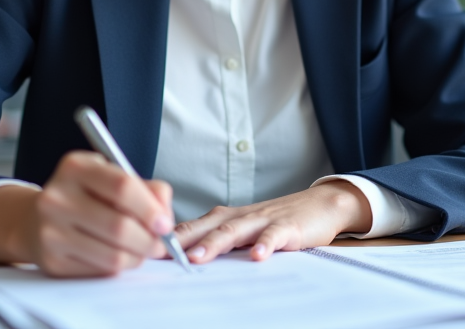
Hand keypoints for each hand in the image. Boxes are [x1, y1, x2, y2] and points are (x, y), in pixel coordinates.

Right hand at [0, 151, 174, 276]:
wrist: (35, 219)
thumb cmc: (85, 196)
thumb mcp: (111, 177)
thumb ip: (146, 189)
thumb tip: (165, 217)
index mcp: (75, 167)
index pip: (122, 187)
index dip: (150, 208)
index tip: (165, 223)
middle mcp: (57, 198)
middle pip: (119, 226)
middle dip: (150, 240)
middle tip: (160, 244)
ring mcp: (51, 232)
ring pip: (113, 256)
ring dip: (138, 257)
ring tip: (141, 250)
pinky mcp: (52, 261)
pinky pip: (100, 271)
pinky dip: (119, 267)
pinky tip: (118, 255)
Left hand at [173, 180, 370, 262]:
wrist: (320, 205)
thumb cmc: (278, 220)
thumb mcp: (244, 230)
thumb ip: (218, 242)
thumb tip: (182, 259)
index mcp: (226, 218)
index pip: (193, 227)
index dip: (170, 238)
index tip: (144, 249)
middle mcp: (241, 216)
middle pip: (208, 227)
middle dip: (184, 241)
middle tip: (162, 254)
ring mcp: (264, 220)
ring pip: (235, 231)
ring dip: (214, 243)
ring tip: (197, 258)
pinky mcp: (288, 226)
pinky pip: (275, 235)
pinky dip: (266, 245)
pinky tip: (258, 256)